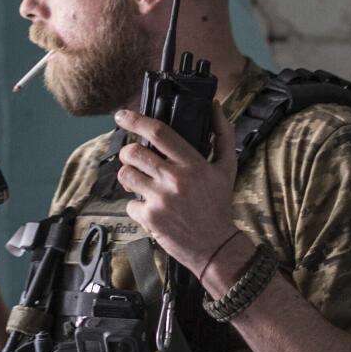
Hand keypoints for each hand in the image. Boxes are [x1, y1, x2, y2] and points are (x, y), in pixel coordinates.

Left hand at [112, 99, 238, 273]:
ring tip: (141, 182)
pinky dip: (136, 206)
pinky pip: (129, 204)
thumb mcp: (227, 167)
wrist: (215, 245)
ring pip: (126, 175)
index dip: (136, 120)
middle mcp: (175, 179)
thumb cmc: (218, 204)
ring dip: (129, 176)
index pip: (159, 133)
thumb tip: (215, 106)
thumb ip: (222, 134)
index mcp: (193, 163)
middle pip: (134, 153)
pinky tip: (151, 208)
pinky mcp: (150, 218)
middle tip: (133, 157)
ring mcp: (160, 199)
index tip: (122, 114)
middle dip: (127, 152)